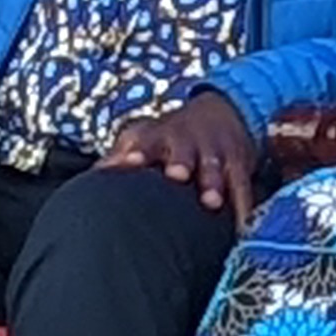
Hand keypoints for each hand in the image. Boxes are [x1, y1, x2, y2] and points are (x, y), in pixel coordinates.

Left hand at [101, 89, 261, 212]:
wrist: (223, 111)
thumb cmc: (172, 136)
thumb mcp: (144, 136)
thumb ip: (118, 157)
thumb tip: (92, 179)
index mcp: (159, 136)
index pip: (145, 141)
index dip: (138, 151)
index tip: (130, 161)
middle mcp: (188, 141)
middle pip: (183, 151)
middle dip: (180, 161)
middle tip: (176, 176)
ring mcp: (215, 151)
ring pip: (215, 167)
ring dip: (213, 183)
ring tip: (212, 202)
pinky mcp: (239, 164)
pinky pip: (243, 185)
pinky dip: (243, 204)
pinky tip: (241, 224)